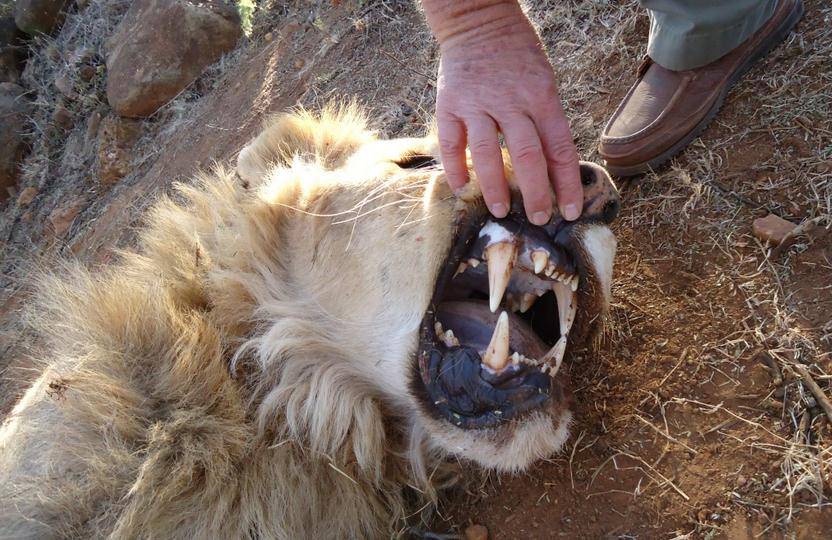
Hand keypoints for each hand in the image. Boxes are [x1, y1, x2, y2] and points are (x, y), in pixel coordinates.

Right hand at [424, 2, 581, 223]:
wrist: (478, 21)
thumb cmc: (518, 56)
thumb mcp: (544, 81)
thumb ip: (547, 121)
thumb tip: (554, 169)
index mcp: (541, 97)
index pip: (559, 149)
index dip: (567, 184)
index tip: (571, 212)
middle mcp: (510, 102)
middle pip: (526, 156)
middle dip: (535, 193)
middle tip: (538, 220)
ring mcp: (477, 104)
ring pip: (487, 154)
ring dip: (495, 188)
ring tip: (501, 211)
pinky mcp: (449, 105)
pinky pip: (451, 143)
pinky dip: (456, 169)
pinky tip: (463, 188)